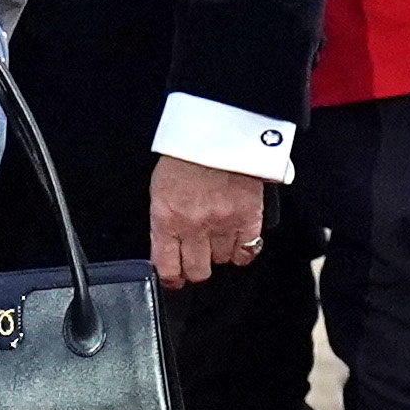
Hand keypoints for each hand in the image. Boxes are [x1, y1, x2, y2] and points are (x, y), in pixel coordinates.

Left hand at [150, 155, 265, 288]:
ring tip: (218, 238)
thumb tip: (167, 246)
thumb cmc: (186, 156)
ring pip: (222, 261)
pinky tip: (238, 241)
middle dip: (195, 268)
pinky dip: (243, 250)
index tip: (175, 278)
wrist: (217, 131)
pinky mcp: (248, 218)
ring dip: (219, 253)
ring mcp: (223, 224)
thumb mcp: (160, 189)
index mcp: (166, 219)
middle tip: (198, 259)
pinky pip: (248, 251)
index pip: (167, 266)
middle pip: (197, 271)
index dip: (172, 277)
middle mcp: (194, 227)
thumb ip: (165, 220)